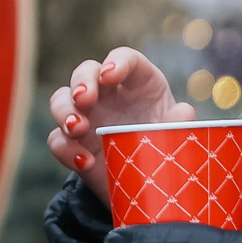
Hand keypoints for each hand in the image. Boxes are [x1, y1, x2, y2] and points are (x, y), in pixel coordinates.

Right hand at [46, 47, 192, 184]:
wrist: (149, 184)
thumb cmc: (166, 146)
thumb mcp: (176, 135)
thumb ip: (179, 123)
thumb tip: (184, 113)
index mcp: (139, 82)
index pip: (125, 59)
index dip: (116, 62)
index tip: (110, 76)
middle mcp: (108, 93)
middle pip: (86, 71)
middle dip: (81, 81)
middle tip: (84, 99)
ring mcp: (87, 116)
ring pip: (61, 99)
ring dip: (63, 110)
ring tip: (77, 128)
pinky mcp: (73, 143)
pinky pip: (57, 140)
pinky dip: (66, 149)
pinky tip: (84, 161)